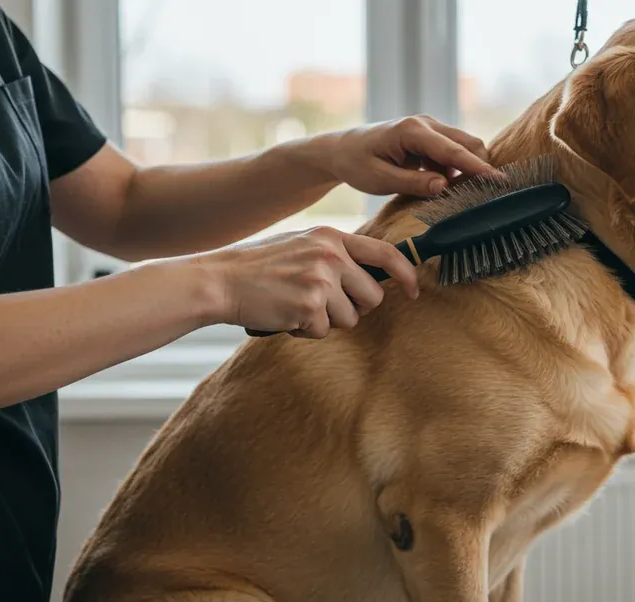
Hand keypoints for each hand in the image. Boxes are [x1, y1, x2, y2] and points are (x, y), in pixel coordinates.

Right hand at [191, 226, 419, 337]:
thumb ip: (336, 255)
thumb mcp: (302, 245)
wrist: (220, 280)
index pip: (385, 253)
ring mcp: (321, 280)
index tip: (414, 291)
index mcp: (332, 237)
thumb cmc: (261, 267)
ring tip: (297, 306)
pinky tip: (285, 315)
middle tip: (323, 304)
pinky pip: (323, 331)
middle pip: (373, 296)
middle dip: (354, 308)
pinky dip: (305, 331)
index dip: (406, 274)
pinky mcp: (309, 306)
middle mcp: (331, 255)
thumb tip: (375, 277)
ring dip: (327, 321)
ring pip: (350, 319)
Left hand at [323, 115, 499, 196]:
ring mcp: (429, 128)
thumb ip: (413, 183)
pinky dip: (456, 171)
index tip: (500, 182)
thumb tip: (445, 187)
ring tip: (462, 197)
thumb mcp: (380, 179)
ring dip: (467, 171)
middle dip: (480, 168)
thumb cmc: (357, 164)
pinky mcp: (430, 138)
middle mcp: (426, 123)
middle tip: (485, 196)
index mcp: (413, 131)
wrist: (341, 150)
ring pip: (463, 148)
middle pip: (468, 143)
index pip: (454, 151)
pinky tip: (446, 189)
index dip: (479, 168)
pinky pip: (452, 154)